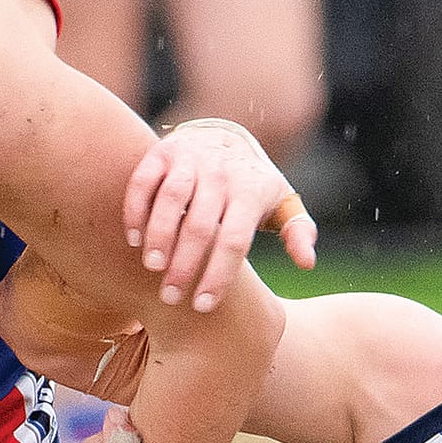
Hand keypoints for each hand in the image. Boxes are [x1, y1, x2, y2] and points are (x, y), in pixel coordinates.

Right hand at [126, 120, 317, 309]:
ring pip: (172, 200)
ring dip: (159, 236)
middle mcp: (221, 174)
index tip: (203, 306)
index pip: (235, 241)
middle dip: (184, 266)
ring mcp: (190, 160)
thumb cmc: (251, 186)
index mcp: (250, 192)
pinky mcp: (162, 152)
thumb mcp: (282, 203)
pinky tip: (133, 240)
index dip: (218, 275)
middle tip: (171, 298)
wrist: (224, 136)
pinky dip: (136, 210)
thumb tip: (308, 263)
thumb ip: (298, 232)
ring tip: (152, 268)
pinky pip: (144, 181)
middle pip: (201, 226)